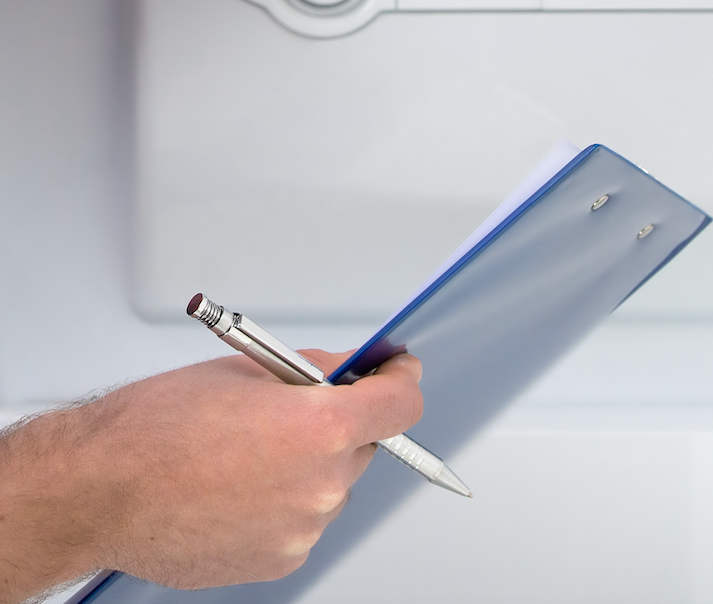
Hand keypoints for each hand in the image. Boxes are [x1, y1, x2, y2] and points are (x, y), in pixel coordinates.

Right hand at [0, 349, 422, 603]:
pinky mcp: (280, 560)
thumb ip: (316, 370)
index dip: (400, 382)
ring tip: (244, 456)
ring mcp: (303, 529)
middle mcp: (321, 484)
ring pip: (331, 486)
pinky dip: (283, 504)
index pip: (401, 405)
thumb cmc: (155, 428)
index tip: (395, 373)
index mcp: (320, 427)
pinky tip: (236, 489)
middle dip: (340, 425)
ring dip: (308, 468)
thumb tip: (353, 370)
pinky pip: (302, 522)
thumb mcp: (247, 369)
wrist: (96, 492)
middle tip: (292, 412)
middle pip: (364, 445)